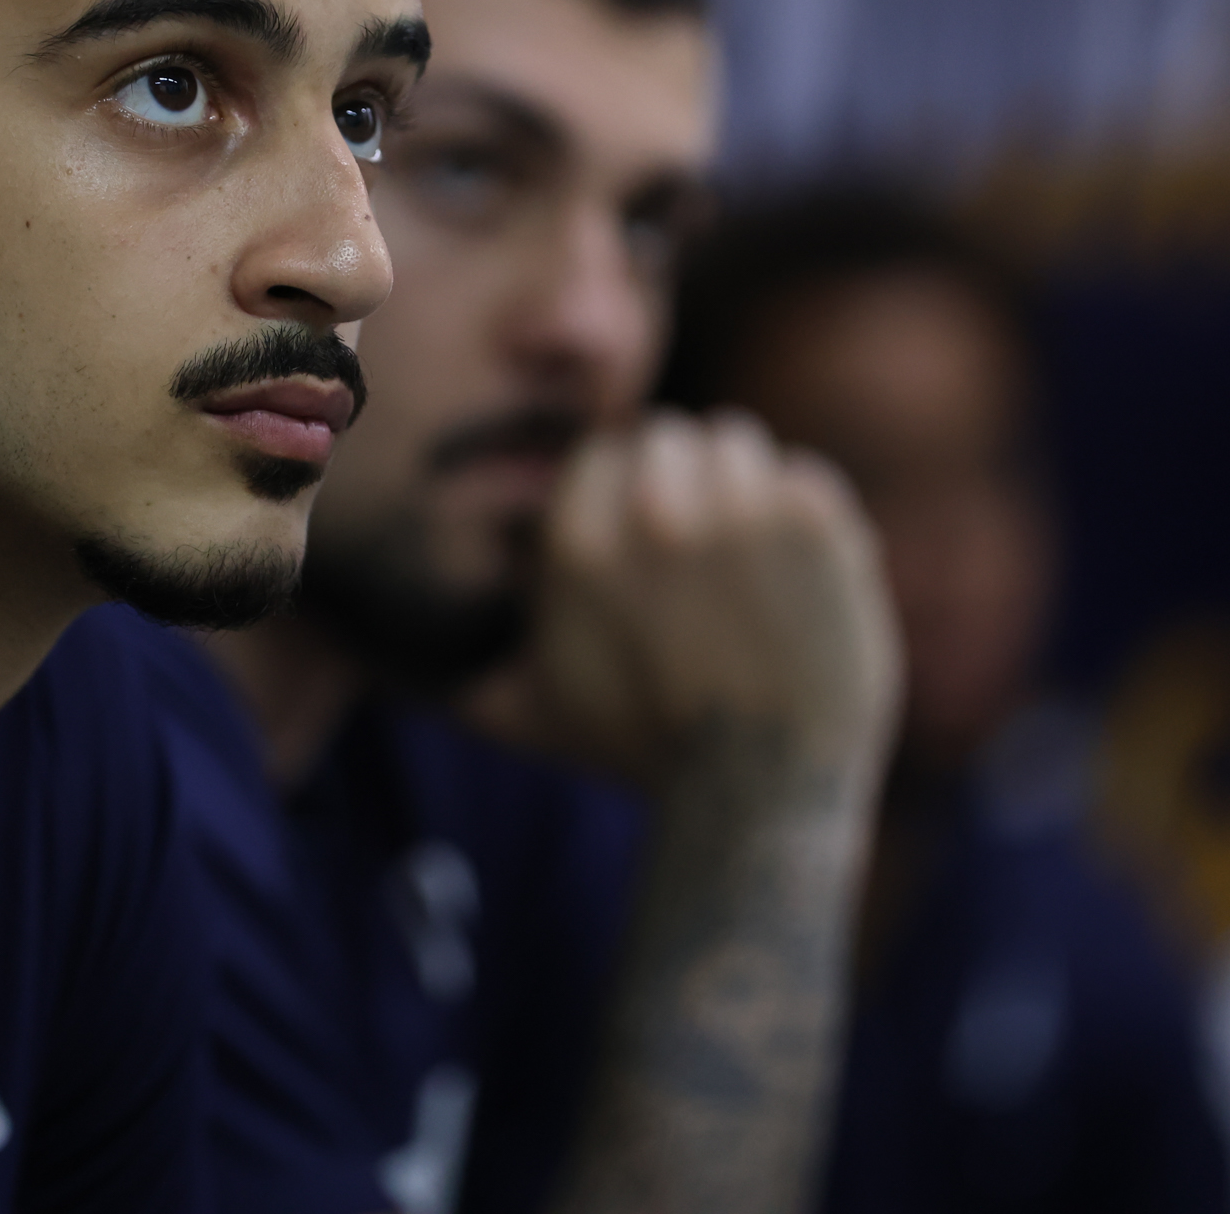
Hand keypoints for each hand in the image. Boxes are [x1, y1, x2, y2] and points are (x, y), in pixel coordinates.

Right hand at [463, 410, 900, 791]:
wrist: (760, 792)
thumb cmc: (644, 754)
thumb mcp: (534, 717)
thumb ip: (474, 678)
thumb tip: (414, 677)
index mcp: (579, 541)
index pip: (603, 453)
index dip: (625, 490)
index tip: (648, 535)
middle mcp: (656, 511)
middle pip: (672, 436)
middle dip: (685, 479)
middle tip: (702, 545)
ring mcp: (741, 511)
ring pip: (738, 443)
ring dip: (745, 486)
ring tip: (751, 554)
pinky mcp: (815, 523)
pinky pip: (805, 474)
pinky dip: (808, 513)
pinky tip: (800, 573)